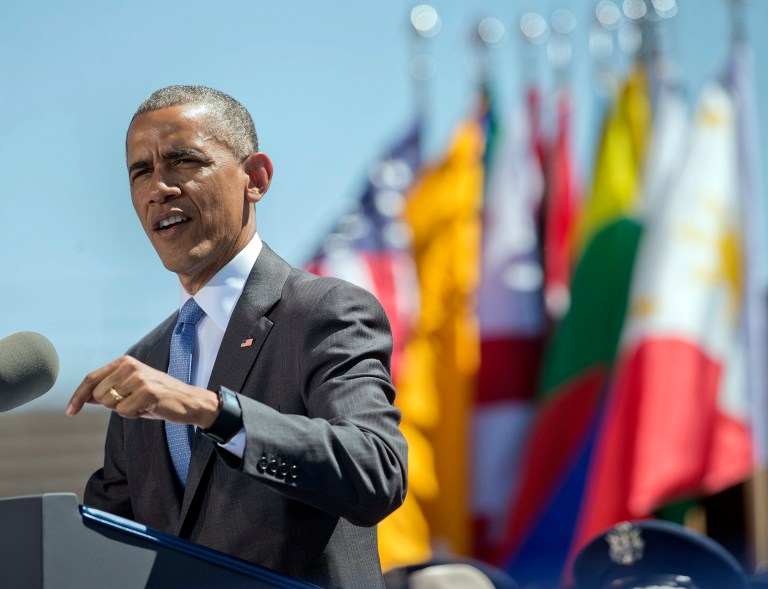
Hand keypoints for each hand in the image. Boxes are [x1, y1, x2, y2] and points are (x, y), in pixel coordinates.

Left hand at [66, 355, 218, 427]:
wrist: (189, 402)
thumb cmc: (158, 397)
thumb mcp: (131, 390)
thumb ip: (108, 390)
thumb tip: (85, 397)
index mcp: (125, 362)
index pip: (91, 379)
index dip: (78, 396)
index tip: (70, 411)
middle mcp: (130, 366)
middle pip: (99, 394)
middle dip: (111, 404)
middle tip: (133, 402)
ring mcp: (139, 378)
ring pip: (109, 403)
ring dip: (124, 409)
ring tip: (141, 404)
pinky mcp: (147, 392)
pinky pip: (124, 412)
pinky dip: (134, 415)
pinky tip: (148, 409)